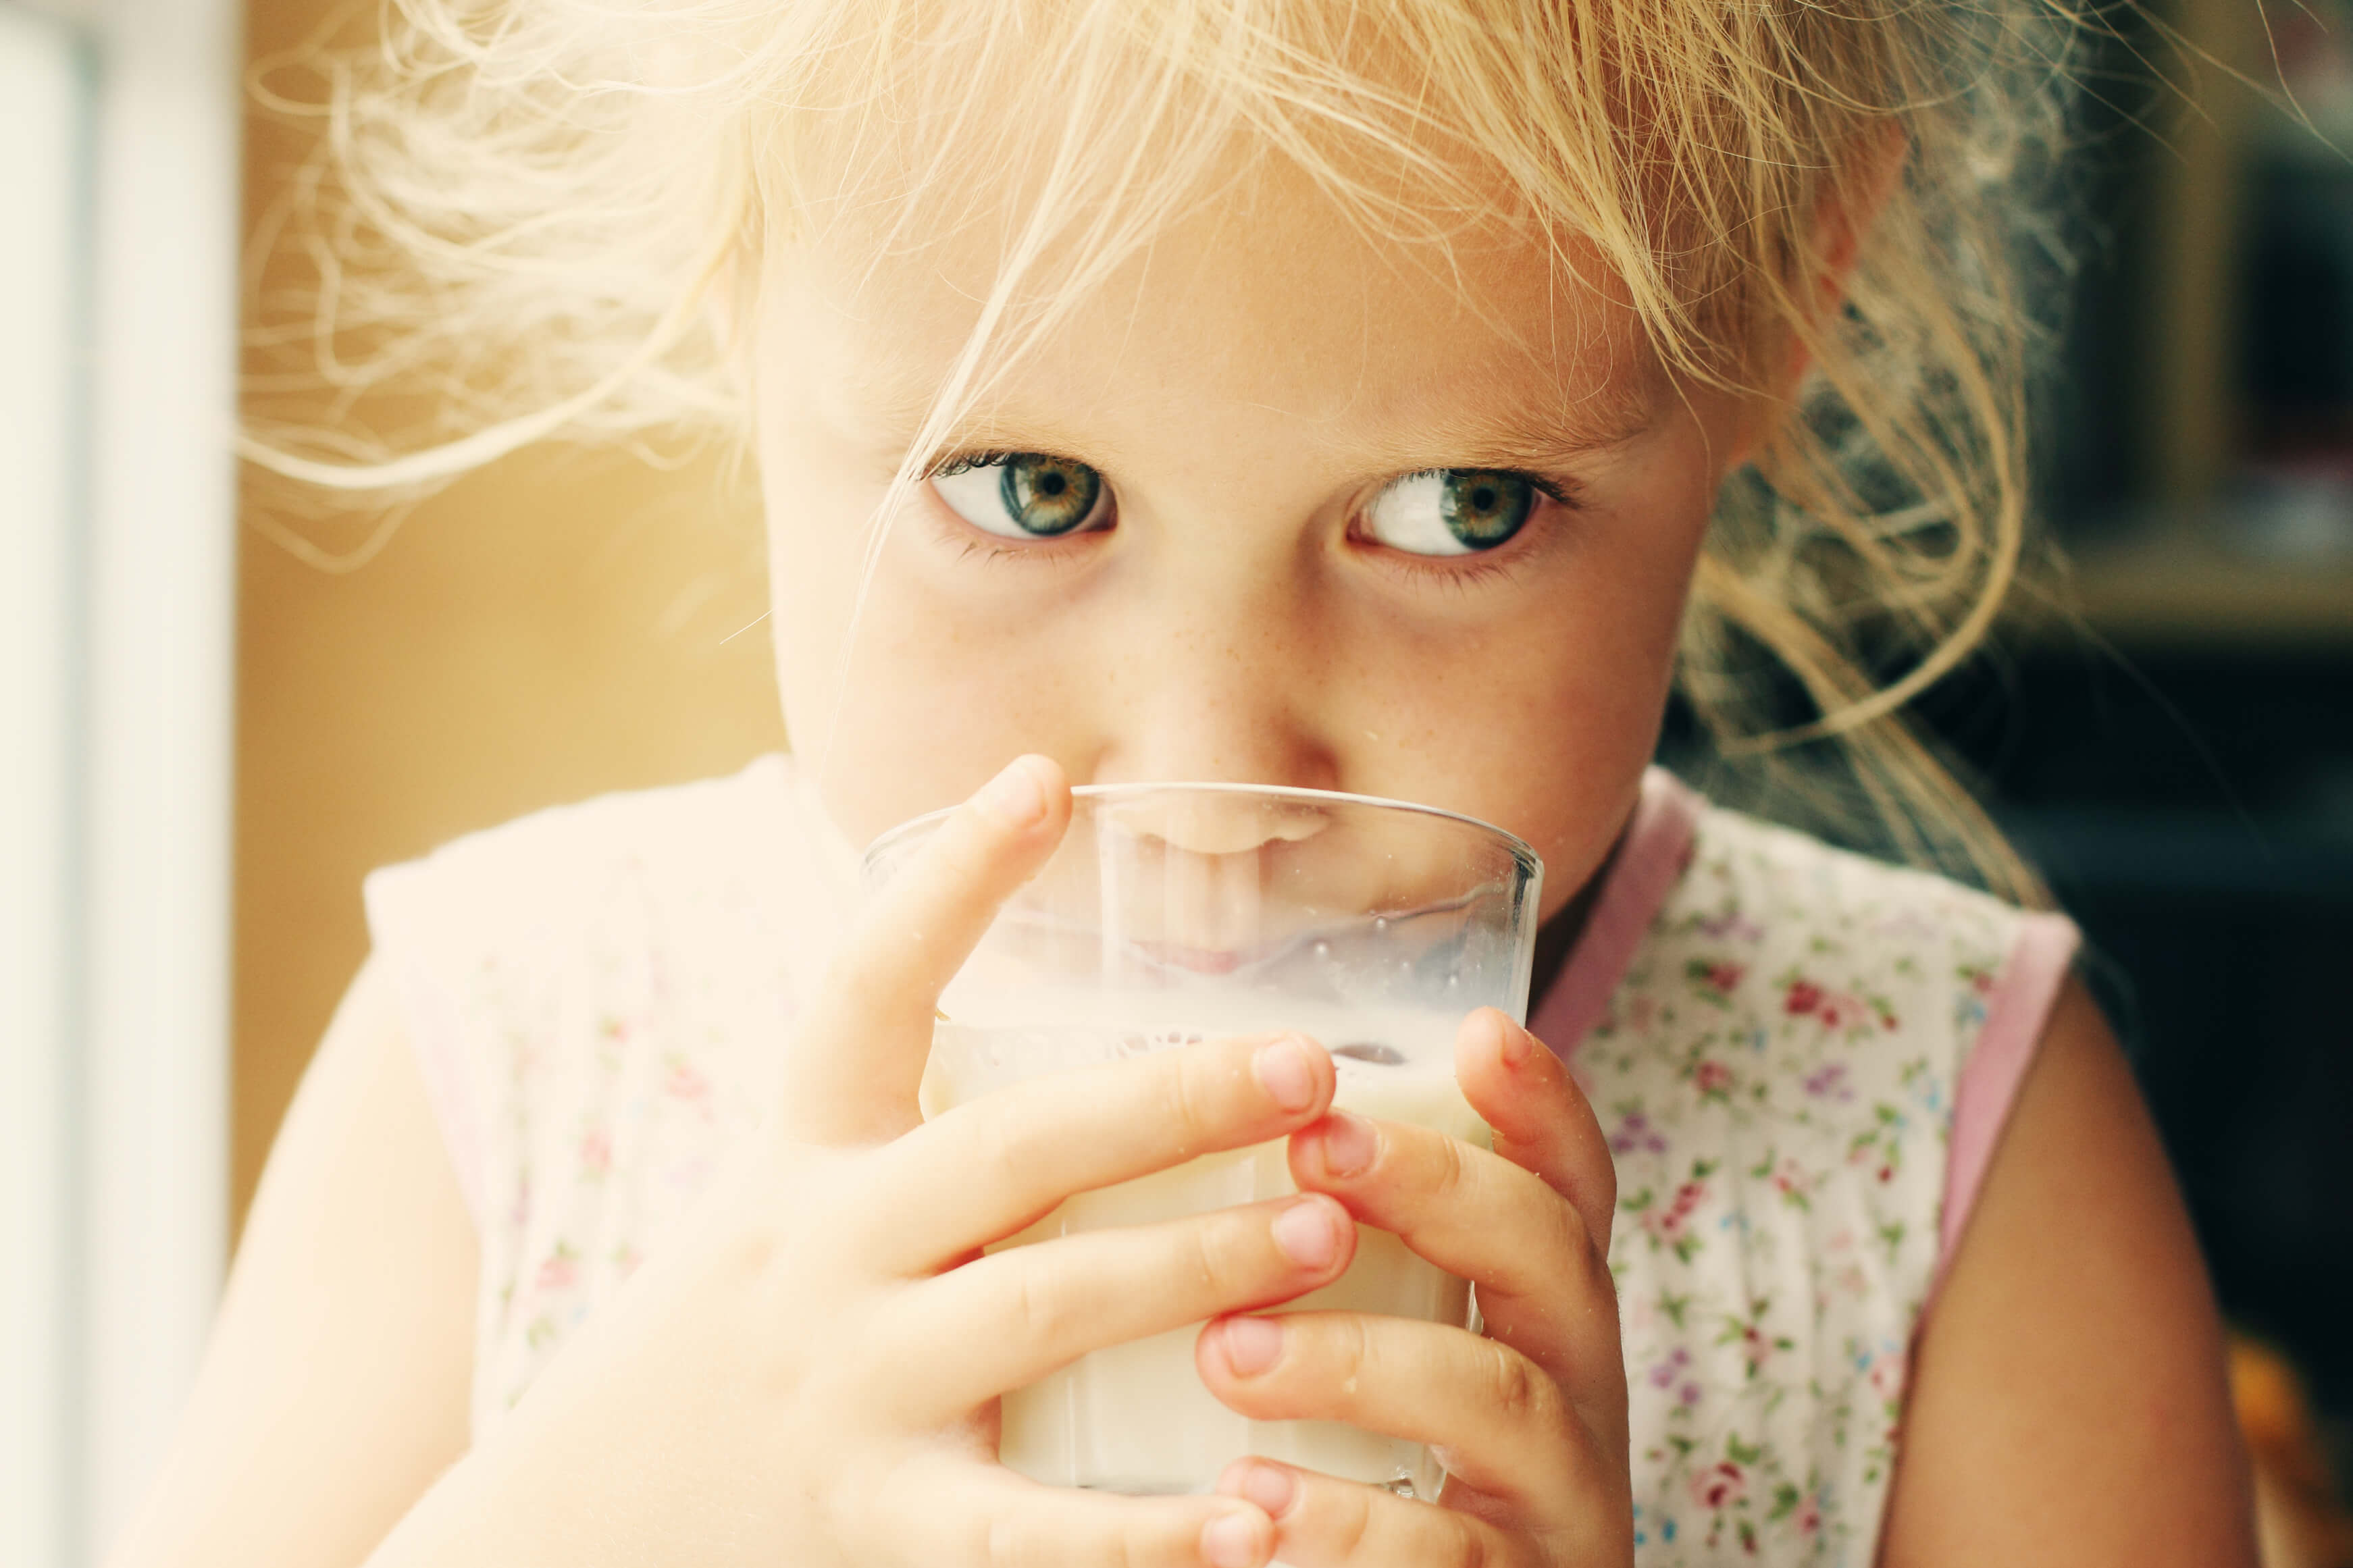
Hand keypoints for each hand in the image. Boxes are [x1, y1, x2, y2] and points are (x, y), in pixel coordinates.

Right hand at [371, 756, 1345, 1567]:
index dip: (950, 878)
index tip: (1048, 776)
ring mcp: (848, 1391)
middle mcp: (822, 1254)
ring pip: (1037, 1309)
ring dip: (1188, 1264)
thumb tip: (1059, 1037)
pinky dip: (1144, 1535)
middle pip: (1007, 1148)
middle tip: (1308, 1065)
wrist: (562, 1537)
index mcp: (805, 1160)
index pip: (865, 988)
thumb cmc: (728, 1346)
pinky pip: (1023, 1532)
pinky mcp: (874, 1525)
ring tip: (1324, 1228)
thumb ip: (900, 1138)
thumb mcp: (783, 1210)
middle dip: (1165, 1100)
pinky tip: (1259, 1516)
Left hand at [1197, 1008, 1632, 1566]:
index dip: (1541, 1106)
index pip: (1566, 1190)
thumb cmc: (1369, 1484)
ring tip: (1229, 1351)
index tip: (1478, 1031)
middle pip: (1550, 1258)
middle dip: (1437, 1187)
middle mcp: (1572, 1395)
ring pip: (1498, 1400)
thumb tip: (1225, 1138)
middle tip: (1315, 1147)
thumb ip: (1338, 1267)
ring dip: (1360, 1359)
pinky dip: (1345, 1523)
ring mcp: (1558, 1502)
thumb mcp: (1382, 1363)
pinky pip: (1445, 1553)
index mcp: (1539, 1321)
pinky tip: (1246, 1504)